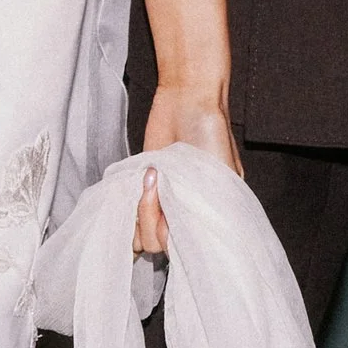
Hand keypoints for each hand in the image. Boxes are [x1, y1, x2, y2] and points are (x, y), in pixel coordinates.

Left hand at [136, 81, 239, 254]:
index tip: (170, 212)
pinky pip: (126, 211)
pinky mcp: (142, 186)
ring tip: (148, 178)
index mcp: (205, 216)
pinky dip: (126, 201)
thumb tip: (196, 229)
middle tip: (154, 183)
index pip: (184, 249)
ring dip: (137, 210)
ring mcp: (160, 202)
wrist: (188, 99)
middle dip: (150, 218)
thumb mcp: (222, 168)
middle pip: (155, 245)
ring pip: (138, 233)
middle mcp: (182, 214)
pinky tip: (138, 178)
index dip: (172, 236)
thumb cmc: (211, 131)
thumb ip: (211, 202)